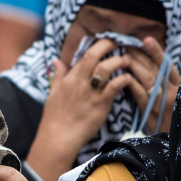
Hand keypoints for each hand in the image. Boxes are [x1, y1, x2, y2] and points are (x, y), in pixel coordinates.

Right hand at [40, 38, 133, 152]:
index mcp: (70, 78)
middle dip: (108, 46)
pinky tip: (127, 78)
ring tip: (127, 60)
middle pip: (94, 56)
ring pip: (106, 69)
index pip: (85, 55)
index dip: (98, 46)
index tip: (107, 43)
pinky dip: (122, 80)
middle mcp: (80, 82)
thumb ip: (58, 75)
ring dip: (118, 61)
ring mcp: (91, 93)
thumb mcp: (53, 93)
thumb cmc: (55, 117)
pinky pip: (114, 87)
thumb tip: (56, 61)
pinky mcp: (100, 105)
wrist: (59, 137)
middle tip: (119, 45)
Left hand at [123, 37, 180, 133]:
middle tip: (128, 45)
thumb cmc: (173, 119)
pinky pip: (140, 94)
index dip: (157, 52)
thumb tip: (150, 64)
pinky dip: (131, 84)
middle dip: (141, 56)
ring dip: (134, 66)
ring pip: (147, 79)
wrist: (174, 144)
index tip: (147, 40)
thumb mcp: (175, 100)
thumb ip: (165, 84)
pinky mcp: (151, 113)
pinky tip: (123, 76)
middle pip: (155, 69)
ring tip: (124, 56)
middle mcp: (174, 93)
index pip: (168, 65)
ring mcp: (162, 103)